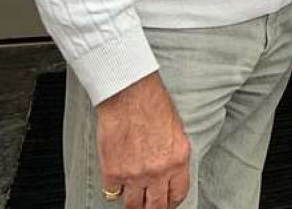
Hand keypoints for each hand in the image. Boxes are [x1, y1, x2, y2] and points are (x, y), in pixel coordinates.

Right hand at [95, 73, 190, 208]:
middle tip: (148, 204)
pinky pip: (112, 192)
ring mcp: (135, 175)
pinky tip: (117, 178)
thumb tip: (170, 171)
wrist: (130, 94)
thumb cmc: (153, 105)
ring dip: (133, 201)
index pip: (178, 194)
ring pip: (133, 205)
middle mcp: (158, 171)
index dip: (171, 201)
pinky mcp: (113, 173)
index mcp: (178, 159)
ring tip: (132, 194)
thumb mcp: (176, 131)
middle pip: (156, 206)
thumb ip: (173, 155)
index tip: (166, 201)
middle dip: (152, 207)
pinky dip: (113, 188)